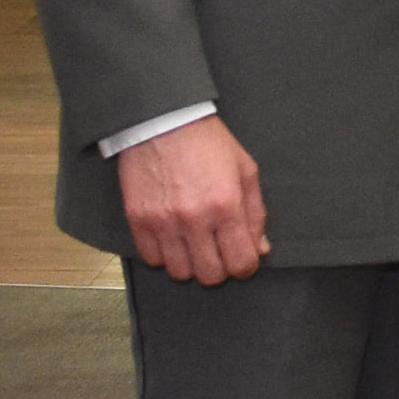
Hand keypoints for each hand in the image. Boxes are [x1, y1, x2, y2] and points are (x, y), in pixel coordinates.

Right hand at [119, 115, 269, 283]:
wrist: (164, 123)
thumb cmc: (208, 144)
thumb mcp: (246, 171)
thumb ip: (256, 214)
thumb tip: (260, 248)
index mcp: (226, 206)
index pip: (240, 262)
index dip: (246, 267)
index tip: (243, 260)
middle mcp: (194, 220)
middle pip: (209, 275)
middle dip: (220, 269)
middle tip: (219, 252)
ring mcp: (163, 223)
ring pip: (179, 272)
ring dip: (191, 264)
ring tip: (195, 245)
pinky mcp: (138, 221)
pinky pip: (152, 259)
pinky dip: (164, 256)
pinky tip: (173, 239)